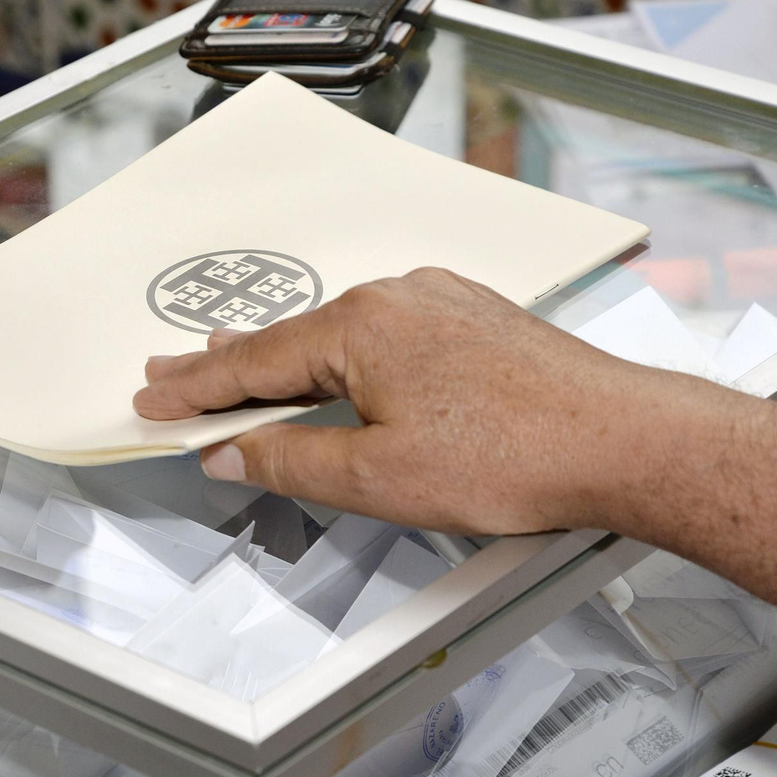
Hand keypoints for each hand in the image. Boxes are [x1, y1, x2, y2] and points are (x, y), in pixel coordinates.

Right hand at [133, 268, 736, 535]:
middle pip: (290, 339)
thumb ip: (291, 462)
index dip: (195, 391)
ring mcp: (440, 303)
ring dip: (286, 358)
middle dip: (225, 364)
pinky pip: (386, 332)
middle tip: (172, 372)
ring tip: (240, 366)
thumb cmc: (515, 456)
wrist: (623, 440)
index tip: (153, 401)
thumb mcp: (377, 479)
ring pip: (339, 333)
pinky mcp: (474, 320)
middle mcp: (398, 298)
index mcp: (361, 327)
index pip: (253, 364)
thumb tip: (233, 452)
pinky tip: (339, 366)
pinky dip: (345, 353)